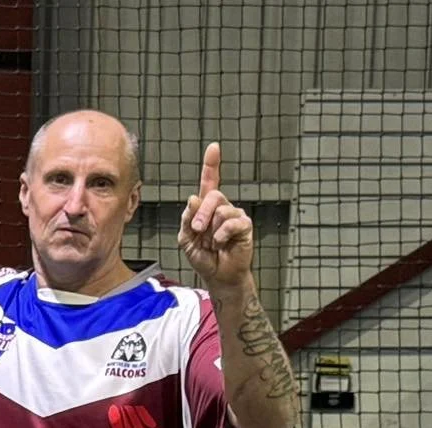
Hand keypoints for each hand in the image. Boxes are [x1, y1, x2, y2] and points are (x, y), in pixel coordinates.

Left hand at [177, 143, 254, 289]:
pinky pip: (232, 222)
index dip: (212, 165)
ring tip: (213, 243)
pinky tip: (221, 243)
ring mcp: (234, 215)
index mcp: (206, 208)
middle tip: (198, 230)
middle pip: (212, 195)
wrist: (218, 276)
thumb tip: (193, 199)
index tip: (214, 147)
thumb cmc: (204, 257)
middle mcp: (221, 208)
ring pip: (221, 209)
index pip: (209, 182)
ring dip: (211, 229)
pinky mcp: (244, 226)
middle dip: (201, 213)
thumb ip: (187, 220)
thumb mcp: (186, 239)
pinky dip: (223, 234)